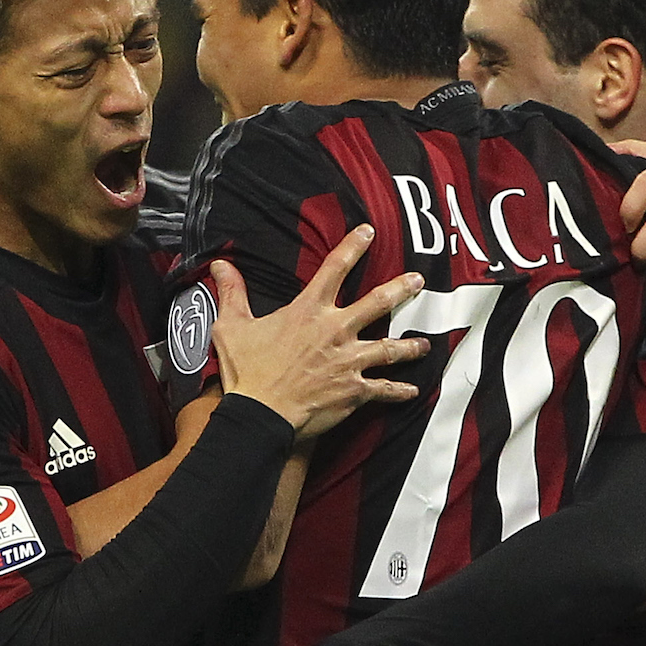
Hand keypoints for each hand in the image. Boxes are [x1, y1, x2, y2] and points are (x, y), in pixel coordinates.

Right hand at [212, 225, 429, 439]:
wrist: (261, 414)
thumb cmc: (246, 371)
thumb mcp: (232, 326)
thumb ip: (232, 292)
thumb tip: (221, 264)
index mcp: (308, 311)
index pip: (334, 269)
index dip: (353, 247)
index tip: (369, 232)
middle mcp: (335, 331)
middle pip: (377, 303)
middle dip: (401, 289)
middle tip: (418, 280)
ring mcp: (349, 361)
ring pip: (389, 348)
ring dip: (410, 345)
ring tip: (425, 344)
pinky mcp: (354, 391)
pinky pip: (384, 389)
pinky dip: (399, 391)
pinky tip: (412, 390)